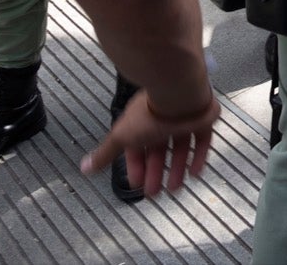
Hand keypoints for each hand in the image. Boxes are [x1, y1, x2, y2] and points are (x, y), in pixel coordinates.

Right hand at [80, 89, 218, 196]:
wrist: (179, 94)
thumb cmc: (148, 114)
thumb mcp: (122, 136)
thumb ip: (106, 153)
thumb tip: (83, 167)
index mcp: (141, 121)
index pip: (137, 147)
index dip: (136, 165)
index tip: (137, 183)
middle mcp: (161, 120)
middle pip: (158, 150)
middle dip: (155, 172)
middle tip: (154, 192)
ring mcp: (183, 119)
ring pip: (180, 147)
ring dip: (176, 169)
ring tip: (174, 189)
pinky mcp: (202, 119)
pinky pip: (201, 140)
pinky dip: (198, 157)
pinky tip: (194, 173)